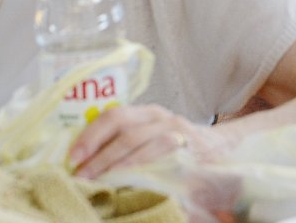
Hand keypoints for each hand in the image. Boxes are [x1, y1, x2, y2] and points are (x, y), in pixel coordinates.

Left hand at [69, 104, 225, 179]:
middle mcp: (163, 119)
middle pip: (126, 129)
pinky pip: (164, 161)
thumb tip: (84, 157)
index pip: (115, 115)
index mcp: (148, 113)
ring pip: (144, 145)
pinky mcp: (190, 154)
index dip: (91, 135)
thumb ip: (126, 139)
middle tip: (81, 173)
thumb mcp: (152, 134)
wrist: (222, 146)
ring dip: (117, 164)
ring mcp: (178, 135)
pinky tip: (130, 183)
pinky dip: (144, 172)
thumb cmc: (177, 144)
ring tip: (99, 180)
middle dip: (100, 152)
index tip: (73, 156)